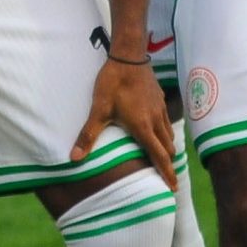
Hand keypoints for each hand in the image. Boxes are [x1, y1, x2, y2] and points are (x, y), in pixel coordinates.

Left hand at [75, 56, 180, 188]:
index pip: (159, 157)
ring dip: (167, 149)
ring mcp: (161, 110)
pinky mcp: (160, 100)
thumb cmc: (113, 83)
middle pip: (168, 149)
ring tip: (163, 158)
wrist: (129, 57)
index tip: (172, 189)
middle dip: (168, 164)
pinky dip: (165, 133)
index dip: (167, 174)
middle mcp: (156, 121)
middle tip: (167, 177)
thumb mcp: (98, 110)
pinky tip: (158, 132)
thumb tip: (74, 158)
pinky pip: (167, 122)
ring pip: (169, 135)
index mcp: (143, 128)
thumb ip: (88, 135)